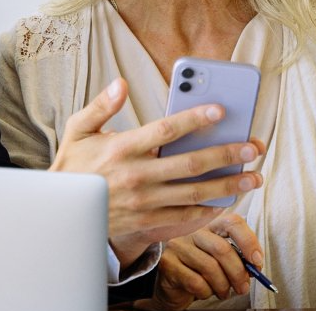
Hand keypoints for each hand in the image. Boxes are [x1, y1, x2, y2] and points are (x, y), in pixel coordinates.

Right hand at [51, 79, 265, 266]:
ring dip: (228, 185)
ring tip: (253, 178)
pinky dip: (207, 211)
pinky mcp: (147, 221)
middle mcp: (137, 176)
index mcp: (122, 149)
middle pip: (190, 164)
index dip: (194, 119)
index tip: (220, 110)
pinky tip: (226, 202)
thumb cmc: (73, 168)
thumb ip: (101, 107)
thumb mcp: (78, 132)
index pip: (166, 131)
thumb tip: (121, 84)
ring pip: (194, 193)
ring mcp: (144, 202)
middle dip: (226, 155)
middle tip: (252, 147)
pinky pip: (183, 217)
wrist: (62, 215)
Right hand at [140, 214, 263, 310]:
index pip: (233, 222)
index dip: (249, 242)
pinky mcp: (167, 264)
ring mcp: (177, 245)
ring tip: (224, 293)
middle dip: (238, 273)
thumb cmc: (199, 272)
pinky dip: (206, 293)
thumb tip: (255, 266)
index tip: (257, 262)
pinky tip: (205, 293)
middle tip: (243, 288)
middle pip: (222, 249)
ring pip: (210, 268)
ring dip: (223, 286)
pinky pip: (196, 282)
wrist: (169, 287)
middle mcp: (191, 230)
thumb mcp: (221, 261)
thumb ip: (238, 258)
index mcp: (209, 224)